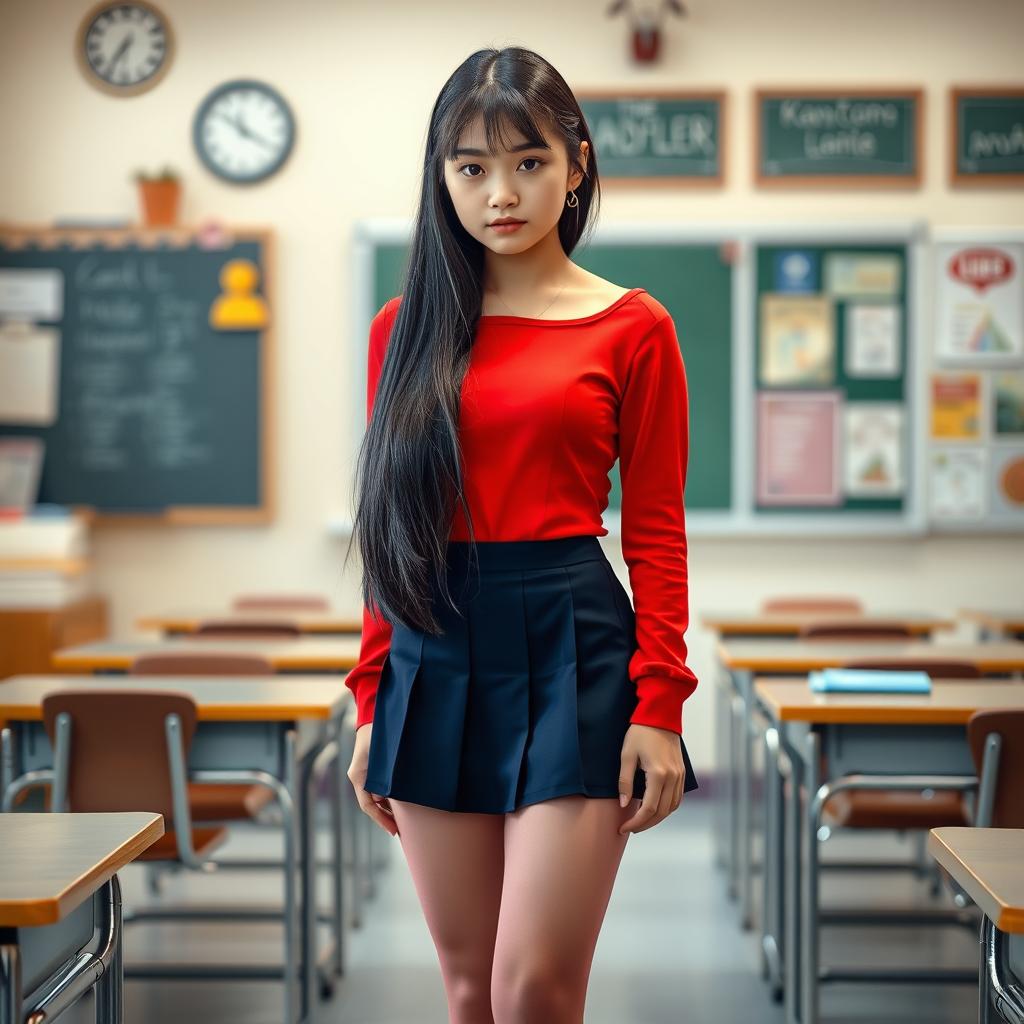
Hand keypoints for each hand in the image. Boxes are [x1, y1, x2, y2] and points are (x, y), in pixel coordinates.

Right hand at [347, 722, 398, 836]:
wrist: (373, 715)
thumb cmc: (378, 732)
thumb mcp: (384, 756)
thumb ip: (388, 775)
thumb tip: (400, 794)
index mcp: (358, 776)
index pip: (368, 805)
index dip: (381, 819)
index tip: (393, 830)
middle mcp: (359, 777)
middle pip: (371, 804)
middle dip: (385, 818)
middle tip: (400, 830)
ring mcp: (363, 774)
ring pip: (374, 798)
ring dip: (387, 808)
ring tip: (403, 820)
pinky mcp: (370, 770)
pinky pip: (377, 789)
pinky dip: (387, 798)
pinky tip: (400, 803)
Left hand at [617, 723, 684, 834]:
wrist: (660, 715)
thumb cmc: (640, 733)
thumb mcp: (626, 755)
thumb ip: (624, 781)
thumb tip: (624, 805)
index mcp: (658, 774)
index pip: (648, 809)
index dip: (635, 822)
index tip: (623, 827)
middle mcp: (672, 778)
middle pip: (661, 812)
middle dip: (645, 824)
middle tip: (630, 828)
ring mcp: (680, 776)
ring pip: (671, 807)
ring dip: (657, 818)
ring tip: (641, 821)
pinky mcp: (682, 773)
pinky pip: (677, 798)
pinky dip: (666, 808)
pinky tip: (654, 809)